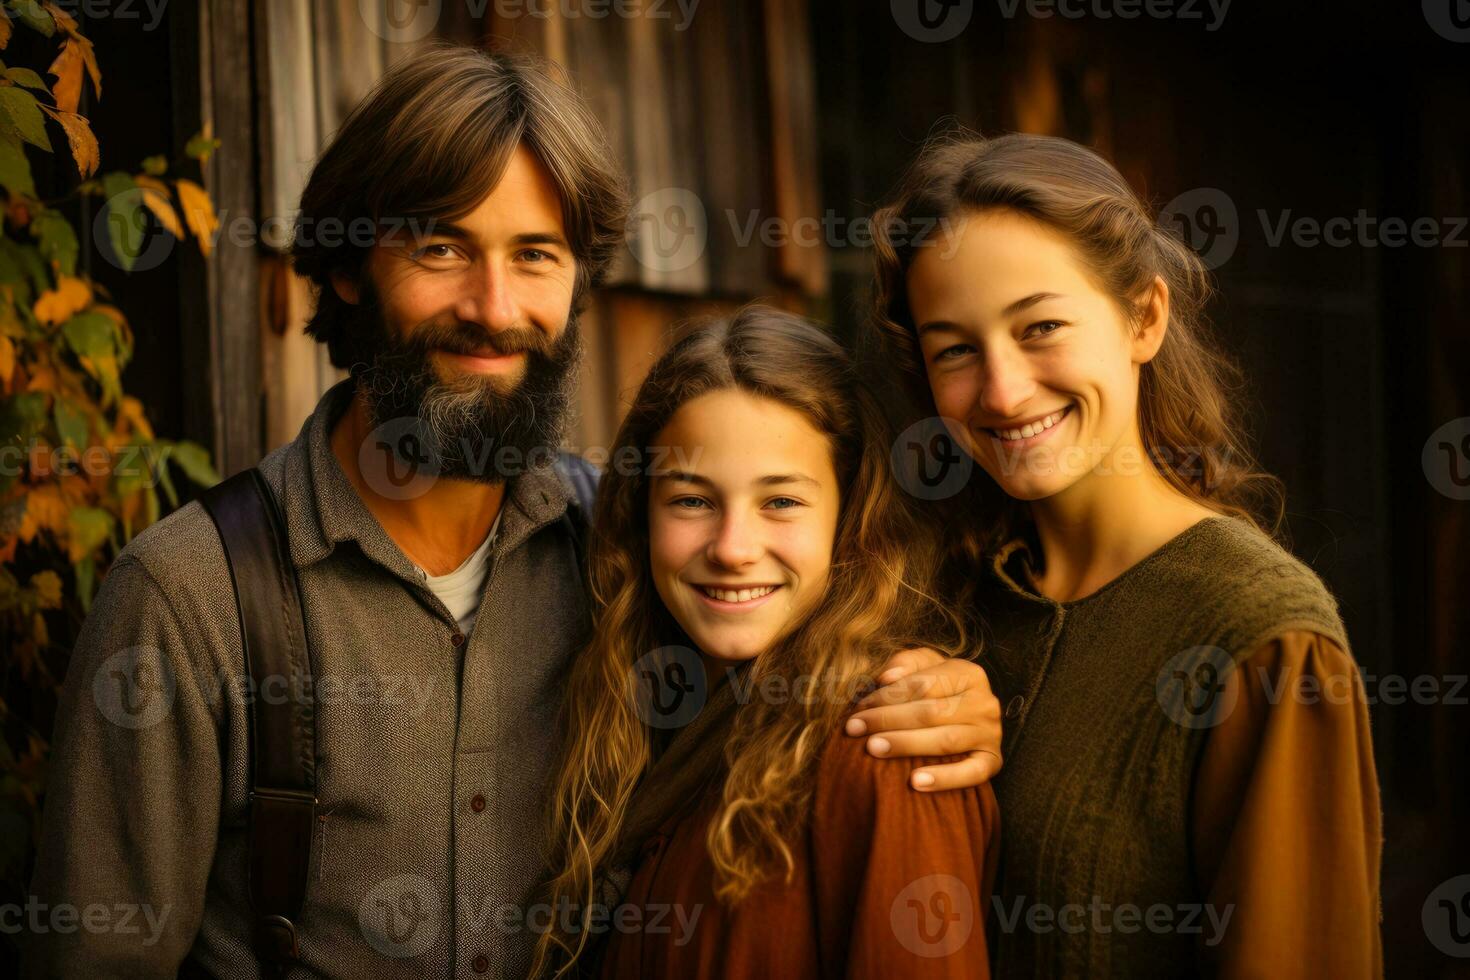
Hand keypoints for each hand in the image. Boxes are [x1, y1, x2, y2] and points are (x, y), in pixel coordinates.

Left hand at [844, 647, 1002, 791]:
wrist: (968, 721)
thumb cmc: (938, 692)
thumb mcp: (925, 668)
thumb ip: (905, 664)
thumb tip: (886, 678)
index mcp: (969, 673)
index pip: (922, 684)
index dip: (885, 695)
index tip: (856, 707)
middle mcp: (985, 703)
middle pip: (931, 712)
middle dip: (887, 719)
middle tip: (855, 728)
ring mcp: (991, 734)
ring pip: (945, 740)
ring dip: (906, 745)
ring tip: (874, 748)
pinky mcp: (993, 762)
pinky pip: (971, 774)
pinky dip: (944, 779)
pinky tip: (915, 782)